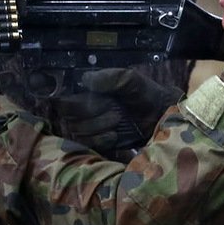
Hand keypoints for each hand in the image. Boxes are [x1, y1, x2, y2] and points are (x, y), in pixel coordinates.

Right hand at [48, 68, 180, 158]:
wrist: (160, 117)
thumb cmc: (144, 94)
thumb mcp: (130, 80)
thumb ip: (110, 77)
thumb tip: (86, 79)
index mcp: (86, 94)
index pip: (63, 101)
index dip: (73, 104)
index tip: (90, 101)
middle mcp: (83, 112)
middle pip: (69, 118)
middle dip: (90, 114)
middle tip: (113, 110)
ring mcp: (90, 130)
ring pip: (78, 132)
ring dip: (97, 126)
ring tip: (117, 121)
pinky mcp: (98, 145)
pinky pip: (89, 146)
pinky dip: (101, 140)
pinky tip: (114, 135)